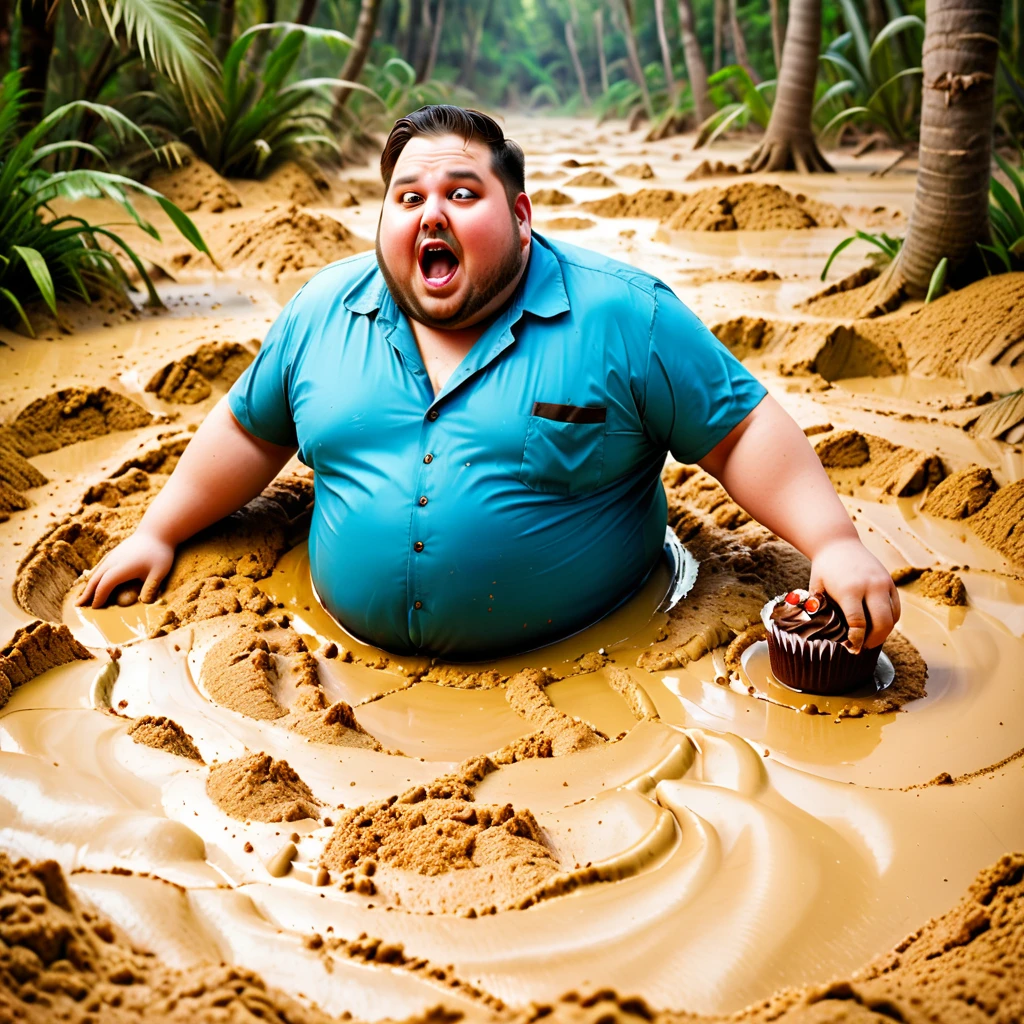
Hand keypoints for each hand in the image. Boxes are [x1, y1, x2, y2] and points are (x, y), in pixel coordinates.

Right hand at [76, 530, 174, 608]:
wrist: (157, 531)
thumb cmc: (160, 553)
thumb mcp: (159, 572)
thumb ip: (151, 587)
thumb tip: (145, 603)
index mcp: (121, 568)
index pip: (105, 585)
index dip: (98, 596)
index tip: (94, 608)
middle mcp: (113, 562)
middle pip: (95, 579)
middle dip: (87, 593)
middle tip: (78, 605)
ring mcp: (112, 556)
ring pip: (96, 572)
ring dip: (88, 585)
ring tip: (82, 596)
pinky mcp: (115, 552)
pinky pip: (100, 566)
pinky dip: (94, 575)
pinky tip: (92, 580)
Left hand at [809, 538, 899, 653]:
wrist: (838, 542)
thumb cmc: (824, 568)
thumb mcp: (816, 588)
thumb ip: (819, 609)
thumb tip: (822, 633)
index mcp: (850, 589)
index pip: (859, 623)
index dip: (857, 640)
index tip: (852, 649)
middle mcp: (871, 586)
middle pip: (882, 623)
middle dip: (874, 640)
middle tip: (863, 648)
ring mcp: (884, 583)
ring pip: (892, 618)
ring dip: (883, 633)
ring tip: (870, 639)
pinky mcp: (890, 582)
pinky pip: (896, 608)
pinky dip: (890, 621)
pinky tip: (878, 627)